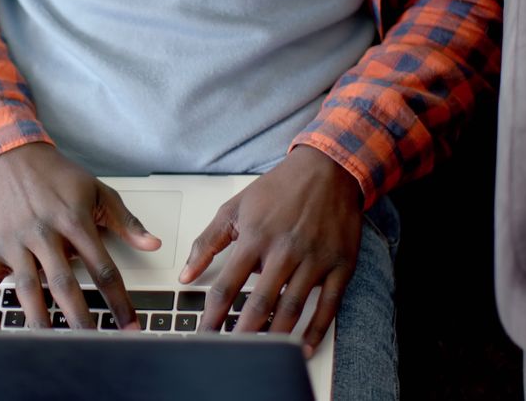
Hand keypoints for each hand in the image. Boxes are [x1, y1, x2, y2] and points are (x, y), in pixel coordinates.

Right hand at [0, 143, 161, 331]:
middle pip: (65, 284)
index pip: (102, 269)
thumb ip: (127, 221)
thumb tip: (154, 244)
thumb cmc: (57, 176)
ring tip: (51, 347)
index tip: (130, 327)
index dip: (119, 301)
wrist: (12, 157)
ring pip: (28, 287)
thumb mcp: (98, 191)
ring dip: (40, 320)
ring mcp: (16, 243)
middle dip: (80, 318)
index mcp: (74, 221)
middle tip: (94, 346)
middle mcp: (44, 234)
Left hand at [179, 146, 362, 356]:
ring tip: (261, 355)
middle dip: (243, 333)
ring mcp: (314, 259)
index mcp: (255, 237)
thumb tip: (185, 274)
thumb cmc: (278, 189)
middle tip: (231, 354)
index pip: (228, 285)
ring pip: (293, 308)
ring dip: (276, 336)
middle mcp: (285, 250)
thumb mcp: (234, 208)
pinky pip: (328, 305)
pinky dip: (316, 330)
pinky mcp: (341, 265)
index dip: (213, 314)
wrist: (327, 170)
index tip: (205, 333)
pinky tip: (302, 347)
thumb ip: (207, 242)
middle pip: (260, 302)